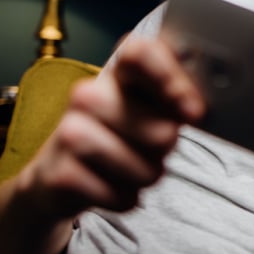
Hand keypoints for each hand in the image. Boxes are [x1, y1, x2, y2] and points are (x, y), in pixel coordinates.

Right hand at [15, 37, 204, 219]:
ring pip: (147, 170)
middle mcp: (88, 94)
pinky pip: (123, 197)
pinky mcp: (62, 174)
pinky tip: (108, 185)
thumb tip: (194, 109)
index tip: (192, 110)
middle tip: (145, 146)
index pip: (143, 55)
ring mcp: (70, 132)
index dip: (172, 79)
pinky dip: (125, 198)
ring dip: (146, 176)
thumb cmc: (117, 136)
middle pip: (163, 134)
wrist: (59, 174)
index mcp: (117, 73)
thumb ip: (176, 100)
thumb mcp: (149, 110)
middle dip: (165, 151)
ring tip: (126, 167)